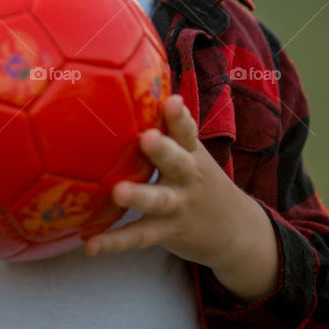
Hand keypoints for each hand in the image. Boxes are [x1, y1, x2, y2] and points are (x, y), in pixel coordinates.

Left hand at [84, 95, 279, 302]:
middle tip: (147, 138)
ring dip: (139, 196)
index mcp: (192, 154)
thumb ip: (171, 129)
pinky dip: (114, 242)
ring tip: (117, 192)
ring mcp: (179, 206)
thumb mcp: (194, 153)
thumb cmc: (200, 180)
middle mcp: (187, 178)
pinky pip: (140, 237)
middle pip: (177, 162)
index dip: (179, 116)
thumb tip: (134, 83)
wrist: (237, 232)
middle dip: (163, 150)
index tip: (171, 100)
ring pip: (159, 201)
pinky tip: (90, 244)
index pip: (187, 131)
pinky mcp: (168, 232)